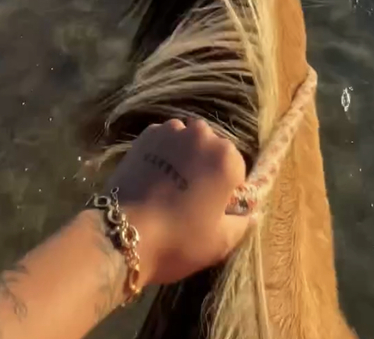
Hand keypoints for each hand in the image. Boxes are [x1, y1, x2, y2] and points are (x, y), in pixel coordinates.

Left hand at [108, 119, 250, 284]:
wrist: (122, 234)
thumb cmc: (179, 240)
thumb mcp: (221, 242)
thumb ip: (243, 223)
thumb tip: (250, 213)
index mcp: (226, 158)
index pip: (237, 169)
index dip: (226, 191)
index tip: (212, 209)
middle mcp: (203, 135)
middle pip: (212, 150)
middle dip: (206, 168)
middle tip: (190, 199)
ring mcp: (172, 131)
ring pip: (187, 141)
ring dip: (184, 157)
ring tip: (168, 187)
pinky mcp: (146, 135)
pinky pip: (163, 140)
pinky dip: (162, 153)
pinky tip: (152, 178)